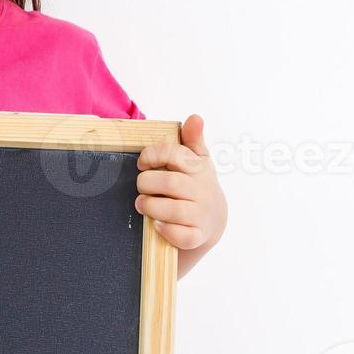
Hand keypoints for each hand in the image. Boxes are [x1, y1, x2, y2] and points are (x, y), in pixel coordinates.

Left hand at [135, 115, 226, 261]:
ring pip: (173, 210)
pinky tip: (157, 224)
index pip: (175, 154)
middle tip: (141, 186)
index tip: (142, 163)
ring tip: (142, 204)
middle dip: (147, 183)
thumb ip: (192, 139)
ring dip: (151, 206)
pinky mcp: (197, 236)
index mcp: (199, 168)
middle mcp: (203, 190)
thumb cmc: (197, 186)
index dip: (152, 155)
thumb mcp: (197, 161)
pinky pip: (181, 235)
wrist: (212, 221)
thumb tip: (195, 117)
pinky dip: (166, 230)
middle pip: (170, 183)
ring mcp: (201, 214)